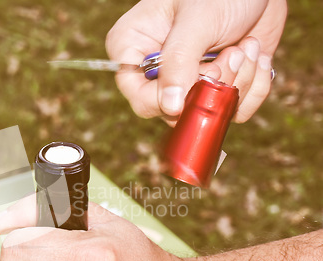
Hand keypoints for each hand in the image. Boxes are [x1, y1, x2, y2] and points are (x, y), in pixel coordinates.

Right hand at [106, 0, 286, 123]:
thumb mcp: (197, 20)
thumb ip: (178, 63)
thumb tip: (170, 107)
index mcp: (134, 49)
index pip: (140, 97)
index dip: (171, 99)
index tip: (204, 76)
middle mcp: (156, 72)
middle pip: (175, 112)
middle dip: (211, 86)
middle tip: (232, 52)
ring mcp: (187, 83)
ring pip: (206, 112)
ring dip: (238, 83)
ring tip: (245, 46)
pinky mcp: (216, 88)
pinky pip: (232, 111)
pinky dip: (254, 87)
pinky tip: (254, 54)